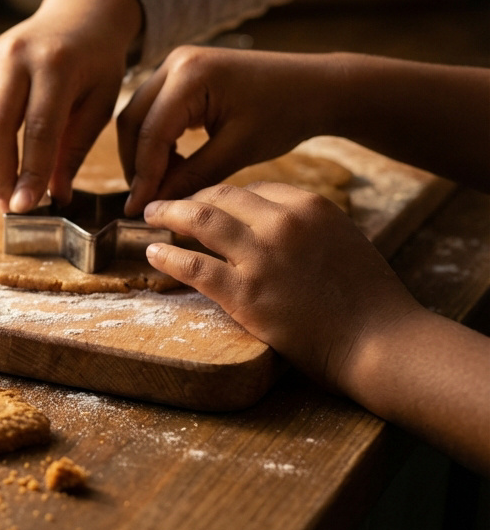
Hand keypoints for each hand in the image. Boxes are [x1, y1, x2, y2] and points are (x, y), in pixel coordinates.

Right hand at [0, 0, 140, 212]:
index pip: (38, 129)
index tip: (26, 207)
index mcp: (56, 64)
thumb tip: (56, 196)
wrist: (77, 16)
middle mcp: (16, 57)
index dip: (30, 173)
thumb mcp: (100, 103)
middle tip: (8, 205)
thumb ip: (75, 149)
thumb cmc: (96, 64)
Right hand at [118, 46, 340, 216]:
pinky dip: (158, 140)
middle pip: (134, 120)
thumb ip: (192, 175)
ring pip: (140, 115)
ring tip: (162, 187)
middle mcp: (176, 62)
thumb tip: (156, 205)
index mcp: (191, 75)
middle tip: (144, 202)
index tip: (138, 210)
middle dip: (136, 164)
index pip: (151, 133)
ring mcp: (178, 64)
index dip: (143, 176)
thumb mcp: (238, 149)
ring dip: (145, 153)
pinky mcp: (184, 74)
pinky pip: (156, 110)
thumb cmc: (285, 113)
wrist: (316, 87)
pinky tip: (174, 166)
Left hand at [142, 182, 422, 392]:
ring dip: (169, 214)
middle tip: (166, 203)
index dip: (222, 194)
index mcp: (310, 206)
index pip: (253, 189)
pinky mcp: (245, 293)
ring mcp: (261, 257)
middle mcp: (283, 223)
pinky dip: (167, 257)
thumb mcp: (342, 241)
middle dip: (190, 196)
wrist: (379, 340)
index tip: (205, 200)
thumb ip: (305, 227)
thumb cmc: (368, 299)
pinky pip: (193, 266)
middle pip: (222, 196)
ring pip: (200, 220)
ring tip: (151, 216)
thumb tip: (269, 222)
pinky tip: (152, 254)